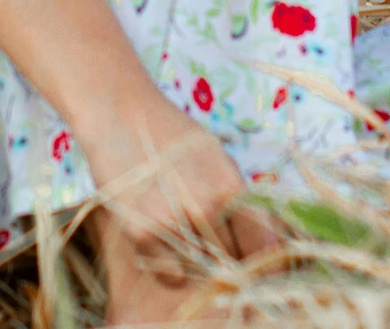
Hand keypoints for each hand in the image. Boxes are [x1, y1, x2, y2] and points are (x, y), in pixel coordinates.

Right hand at [81, 92, 275, 299]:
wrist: (119, 114)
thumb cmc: (173, 136)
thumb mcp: (218, 158)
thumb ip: (239, 199)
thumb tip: (270, 243)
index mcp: (231, 187)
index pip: (264, 247)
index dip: (264, 262)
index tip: (259, 267)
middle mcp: (206, 206)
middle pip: (232, 262)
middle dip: (228, 260)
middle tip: (211, 241)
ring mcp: (172, 220)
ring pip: (203, 270)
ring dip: (199, 262)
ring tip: (183, 229)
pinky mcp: (141, 232)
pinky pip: (172, 275)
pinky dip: (171, 267)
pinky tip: (164, 239)